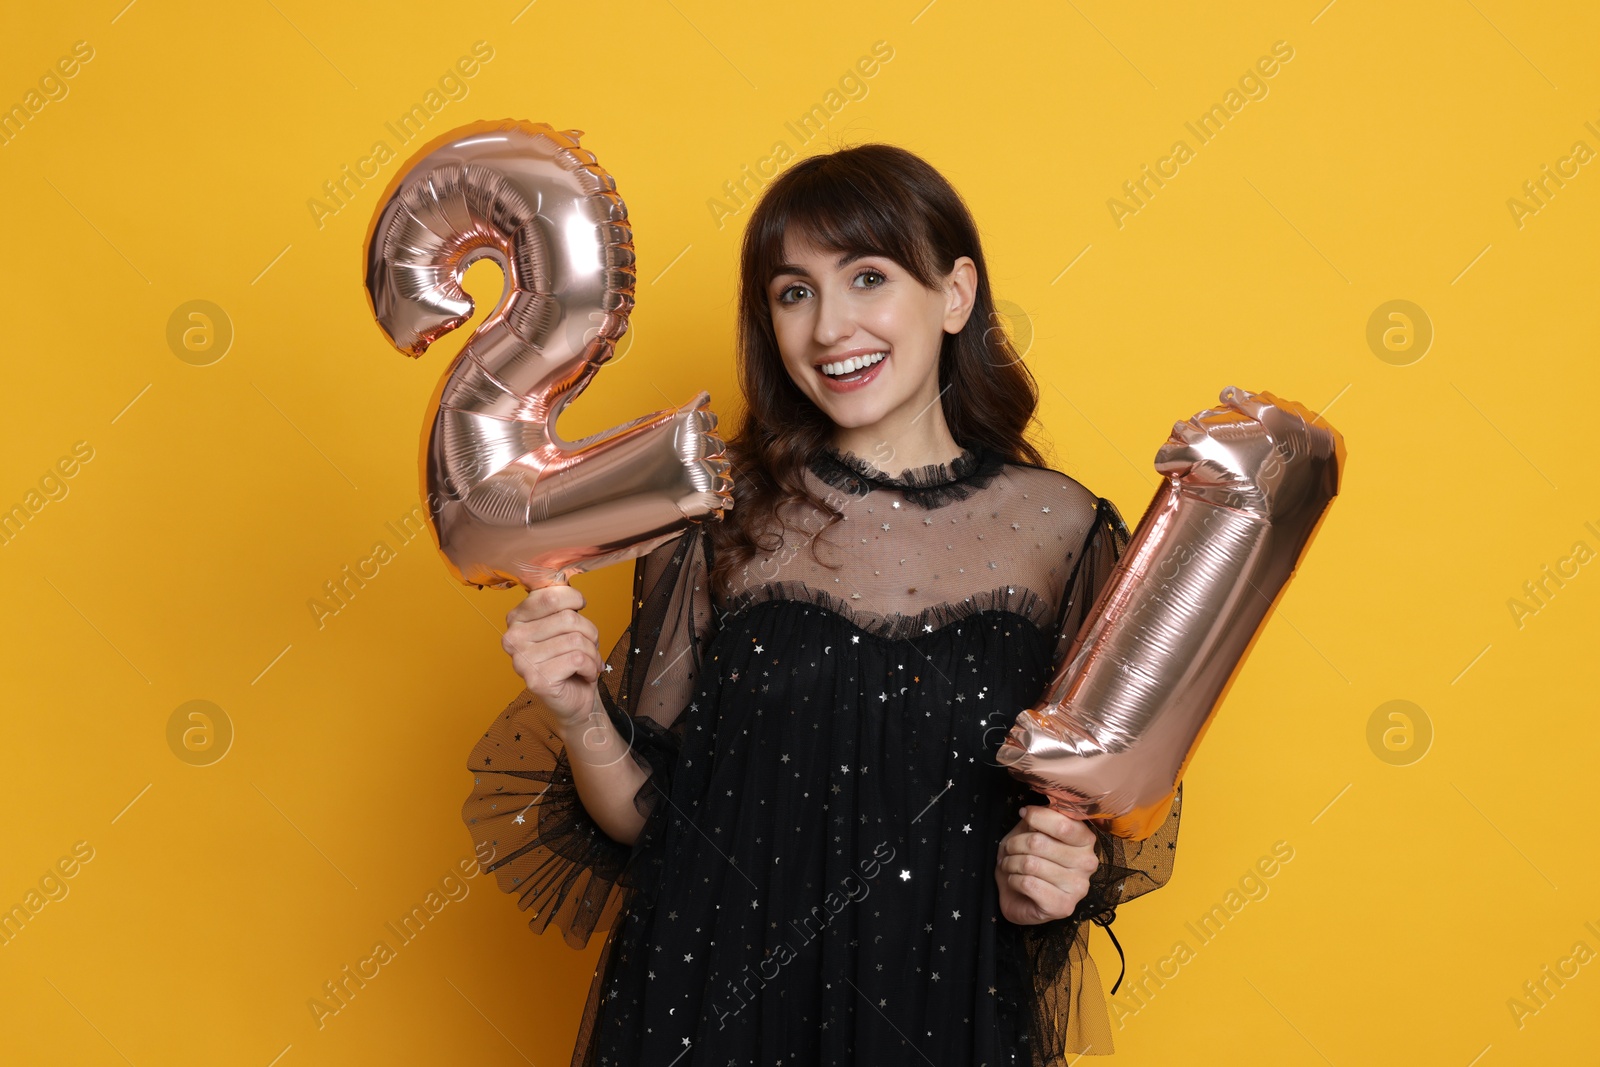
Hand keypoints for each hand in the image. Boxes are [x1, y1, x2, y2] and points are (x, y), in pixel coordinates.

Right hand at [502, 582, 604, 737]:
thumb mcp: (564, 624)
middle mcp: (513, 638)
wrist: (575, 698)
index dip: (575, 600)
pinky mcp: (537, 680)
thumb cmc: (570, 658)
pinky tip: (585, 674)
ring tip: (588, 661)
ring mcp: (522, 661)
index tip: (580, 608)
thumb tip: (565, 579)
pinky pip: (578, 659)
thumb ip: (560, 602)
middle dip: (589, 632)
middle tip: (588, 645)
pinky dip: (592, 667)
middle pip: (569, 618)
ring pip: (576, 640)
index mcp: (516, 618)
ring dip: (593, 652)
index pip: (551, 595)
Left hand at [996, 804, 1099, 924]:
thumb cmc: (1029, 859)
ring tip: (1009, 865)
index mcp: (1085, 840)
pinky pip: (1028, 884)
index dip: (1036, 816)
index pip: (1062, 823)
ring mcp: (1078, 887)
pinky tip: (1016, 881)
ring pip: (1030, 864)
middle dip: (1014, 844)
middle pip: (1039, 843)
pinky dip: (1013, 880)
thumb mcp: (1031, 831)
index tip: (1024, 815)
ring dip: (1010, 863)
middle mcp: (1088, 863)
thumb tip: (1030, 811)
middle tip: (1008, 849)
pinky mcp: (1063, 907)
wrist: (1020, 897)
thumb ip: (1038, 818)